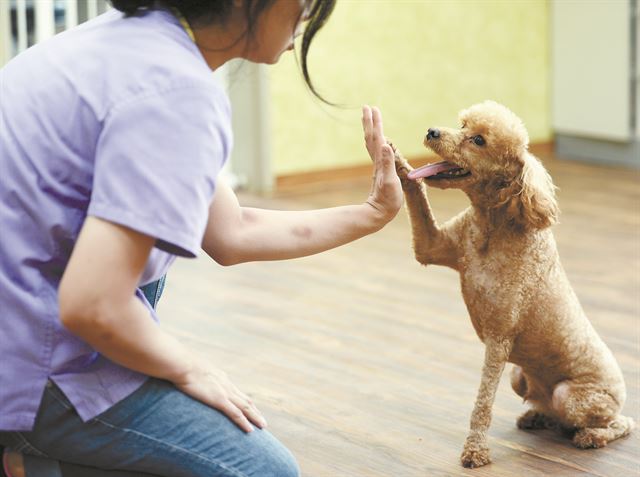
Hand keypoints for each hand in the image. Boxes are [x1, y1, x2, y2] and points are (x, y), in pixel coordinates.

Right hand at [175, 361, 266, 432]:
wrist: (182, 364)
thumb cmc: (182, 366)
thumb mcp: (192, 370)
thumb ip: (195, 375)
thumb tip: (188, 379)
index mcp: (221, 378)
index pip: (237, 392)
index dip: (245, 401)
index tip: (252, 408)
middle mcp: (227, 385)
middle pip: (245, 400)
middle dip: (254, 411)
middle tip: (262, 421)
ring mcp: (224, 393)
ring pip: (245, 408)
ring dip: (255, 417)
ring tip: (263, 426)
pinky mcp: (220, 400)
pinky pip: (236, 414)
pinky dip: (244, 422)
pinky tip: (250, 430)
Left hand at [361, 106, 402, 222]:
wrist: (379, 214)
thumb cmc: (387, 200)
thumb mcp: (390, 181)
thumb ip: (388, 163)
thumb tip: (384, 144)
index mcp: (380, 161)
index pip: (377, 137)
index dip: (375, 123)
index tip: (372, 108)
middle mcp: (377, 161)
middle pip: (372, 137)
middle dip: (370, 121)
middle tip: (367, 107)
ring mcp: (378, 166)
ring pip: (372, 144)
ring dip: (371, 130)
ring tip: (370, 118)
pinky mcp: (380, 171)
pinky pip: (376, 152)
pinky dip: (376, 141)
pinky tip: (378, 140)